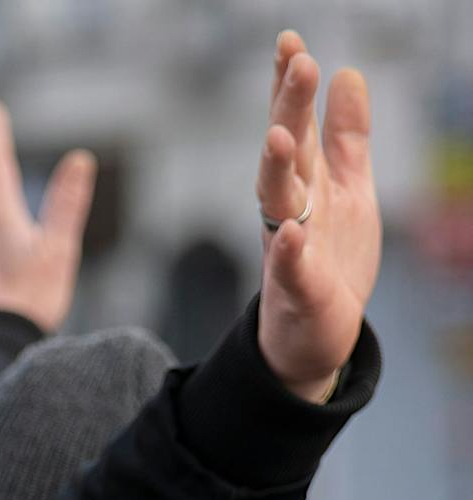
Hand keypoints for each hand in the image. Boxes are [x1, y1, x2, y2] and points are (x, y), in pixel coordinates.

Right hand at [255, 31, 380, 400]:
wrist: (314, 334)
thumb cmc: (330, 260)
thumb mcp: (349, 188)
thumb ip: (347, 136)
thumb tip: (347, 74)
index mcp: (304, 184)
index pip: (293, 126)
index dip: (290, 86)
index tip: (289, 41)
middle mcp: (289, 210)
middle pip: (284, 152)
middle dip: (287, 109)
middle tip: (296, 62)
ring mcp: (288, 250)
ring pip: (277, 204)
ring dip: (276, 170)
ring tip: (280, 137)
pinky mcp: (296, 292)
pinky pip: (289, 271)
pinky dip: (288, 254)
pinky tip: (291, 234)